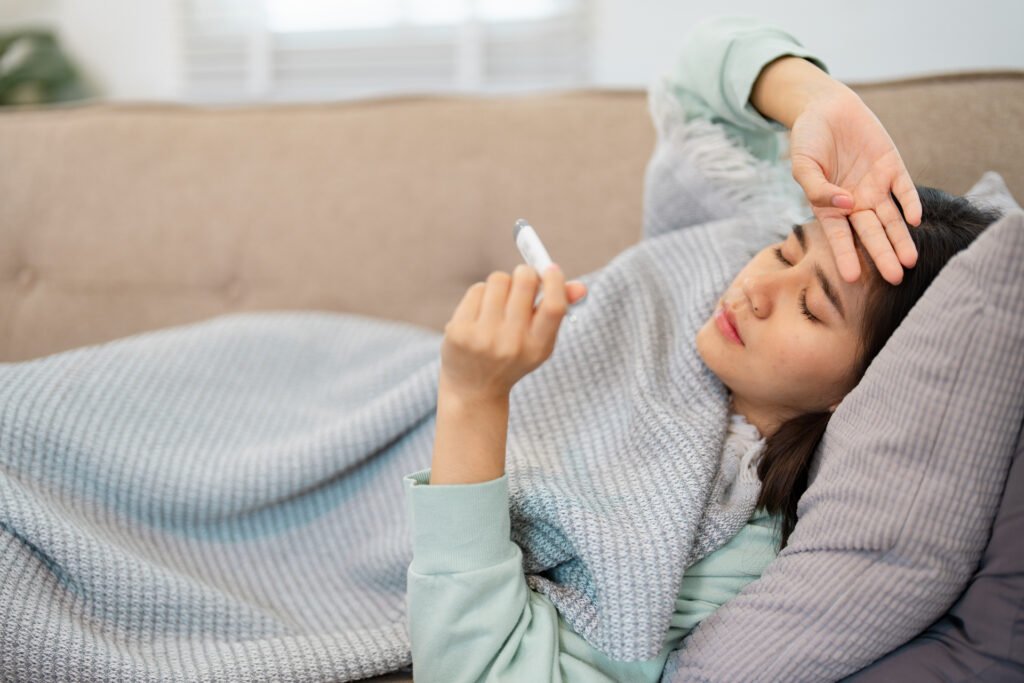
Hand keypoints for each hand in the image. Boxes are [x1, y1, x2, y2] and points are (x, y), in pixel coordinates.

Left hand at [439, 264, 585, 401]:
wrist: (475, 389)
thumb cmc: (513, 356)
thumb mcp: (539, 341)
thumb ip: (558, 311)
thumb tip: (581, 286)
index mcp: (538, 347)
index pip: (553, 306)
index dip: (554, 281)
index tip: (551, 268)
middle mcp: (511, 344)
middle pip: (524, 283)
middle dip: (525, 273)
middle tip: (524, 277)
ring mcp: (482, 338)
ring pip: (498, 280)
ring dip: (502, 284)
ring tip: (499, 302)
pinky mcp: (459, 331)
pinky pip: (477, 290)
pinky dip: (482, 294)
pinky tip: (480, 313)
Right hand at [789, 84, 921, 284]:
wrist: (826, 107)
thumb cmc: (808, 139)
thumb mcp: (803, 164)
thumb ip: (818, 188)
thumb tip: (845, 205)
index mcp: (831, 207)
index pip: (840, 237)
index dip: (846, 256)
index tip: (852, 278)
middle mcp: (856, 202)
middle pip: (871, 233)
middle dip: (883, 255)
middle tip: (894, 277)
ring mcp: (876, 186)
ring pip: (891, 219)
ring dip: (901, 239)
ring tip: (909, 260)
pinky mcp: (892, 167)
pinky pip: (904, 189)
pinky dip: (910, 203)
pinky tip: (914, 219)